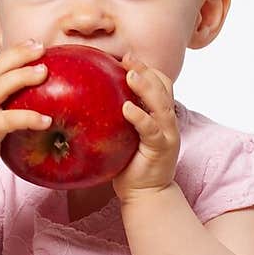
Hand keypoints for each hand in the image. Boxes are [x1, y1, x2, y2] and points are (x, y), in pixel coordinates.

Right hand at [0, 40, 52, 184]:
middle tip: (41, 47)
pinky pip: (10, 119)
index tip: (32, 43)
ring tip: (44, 71)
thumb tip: (26, 100)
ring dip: (23, 76)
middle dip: (19, 55)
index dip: (13, 52)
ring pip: (0, 86)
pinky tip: (47, 120)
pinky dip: (29, 117)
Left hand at [112, 52, 180, 203]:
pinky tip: (127, 109)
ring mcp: (168, 135)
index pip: (161, 83)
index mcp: (160, 115)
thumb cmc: (130, 164)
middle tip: (128, 59)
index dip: (147, 68)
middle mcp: (168, 121)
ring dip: (146, 87)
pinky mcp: (161, 149)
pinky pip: (152, 130)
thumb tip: (85, 98)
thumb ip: (115, 117)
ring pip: (161, 104)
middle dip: (147, 70)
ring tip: (130, 75)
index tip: (126, 59)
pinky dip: (141, 117)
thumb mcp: (123, 135)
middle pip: (163, 87)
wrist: (146, 195)